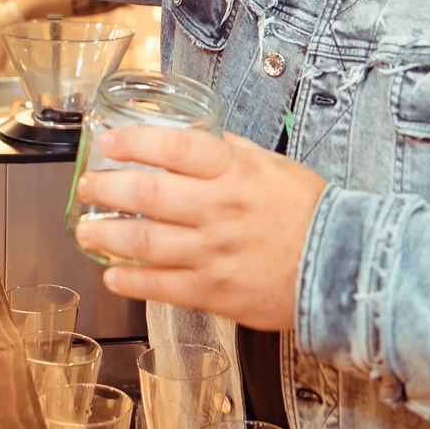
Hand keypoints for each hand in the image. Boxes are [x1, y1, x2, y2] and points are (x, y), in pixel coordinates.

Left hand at [73, 126, 328, 331]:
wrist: (343, 266)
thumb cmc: (309, 213)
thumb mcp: (271, 165)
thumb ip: (229, 151)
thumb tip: (192, 137)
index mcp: (235, 172)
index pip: (174, 149)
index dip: (135, 143)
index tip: (109, 142)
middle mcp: (220, 210)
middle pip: (147, 195)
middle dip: (106, 189)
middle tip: (86, 187)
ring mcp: (215, 253)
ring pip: (146, 243)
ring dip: (107, 236)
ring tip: (86, 230)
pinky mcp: (216, 291)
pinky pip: (162, 287)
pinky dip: (131, 281)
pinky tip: (113, 275)